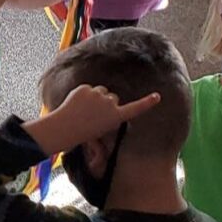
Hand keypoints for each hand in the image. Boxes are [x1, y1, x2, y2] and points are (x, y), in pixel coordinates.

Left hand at [34, 83, 162, 148]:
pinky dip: (83, 94)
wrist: (64, 128)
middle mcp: (111, 104)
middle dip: (106, 102)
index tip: (157, 96)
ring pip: (101, 91)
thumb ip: (108, 115)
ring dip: (95, 97)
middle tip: (94, 115)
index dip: (147, 103)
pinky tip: (76, 104)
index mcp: (116, 117)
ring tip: (83, 110)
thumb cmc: (83, 133)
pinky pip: (88, 88)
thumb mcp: (101, 128)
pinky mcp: (86, 88)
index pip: (135, 108)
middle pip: (113, 97)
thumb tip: (108, 106)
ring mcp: (98, 95)